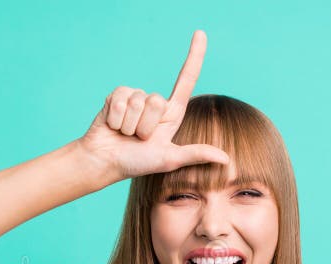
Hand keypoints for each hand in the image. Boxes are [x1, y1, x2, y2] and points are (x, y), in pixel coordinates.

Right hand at [78, 29, 229, 184]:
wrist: (105, 162)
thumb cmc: (136, 162)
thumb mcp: (169, 159)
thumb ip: (195, 154)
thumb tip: (225, 158)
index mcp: (171, 113)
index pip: (186, 79)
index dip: (195, 56)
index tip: (200, 33)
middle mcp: (154, 102)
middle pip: (156, 101)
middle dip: (145, 126)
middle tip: (138, 139)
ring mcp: (135, 97)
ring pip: (137, 102)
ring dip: (130, 125)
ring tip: (125, 134)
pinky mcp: (117, 96)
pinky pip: (120, 101)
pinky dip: (116, 119)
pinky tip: (113, 126)